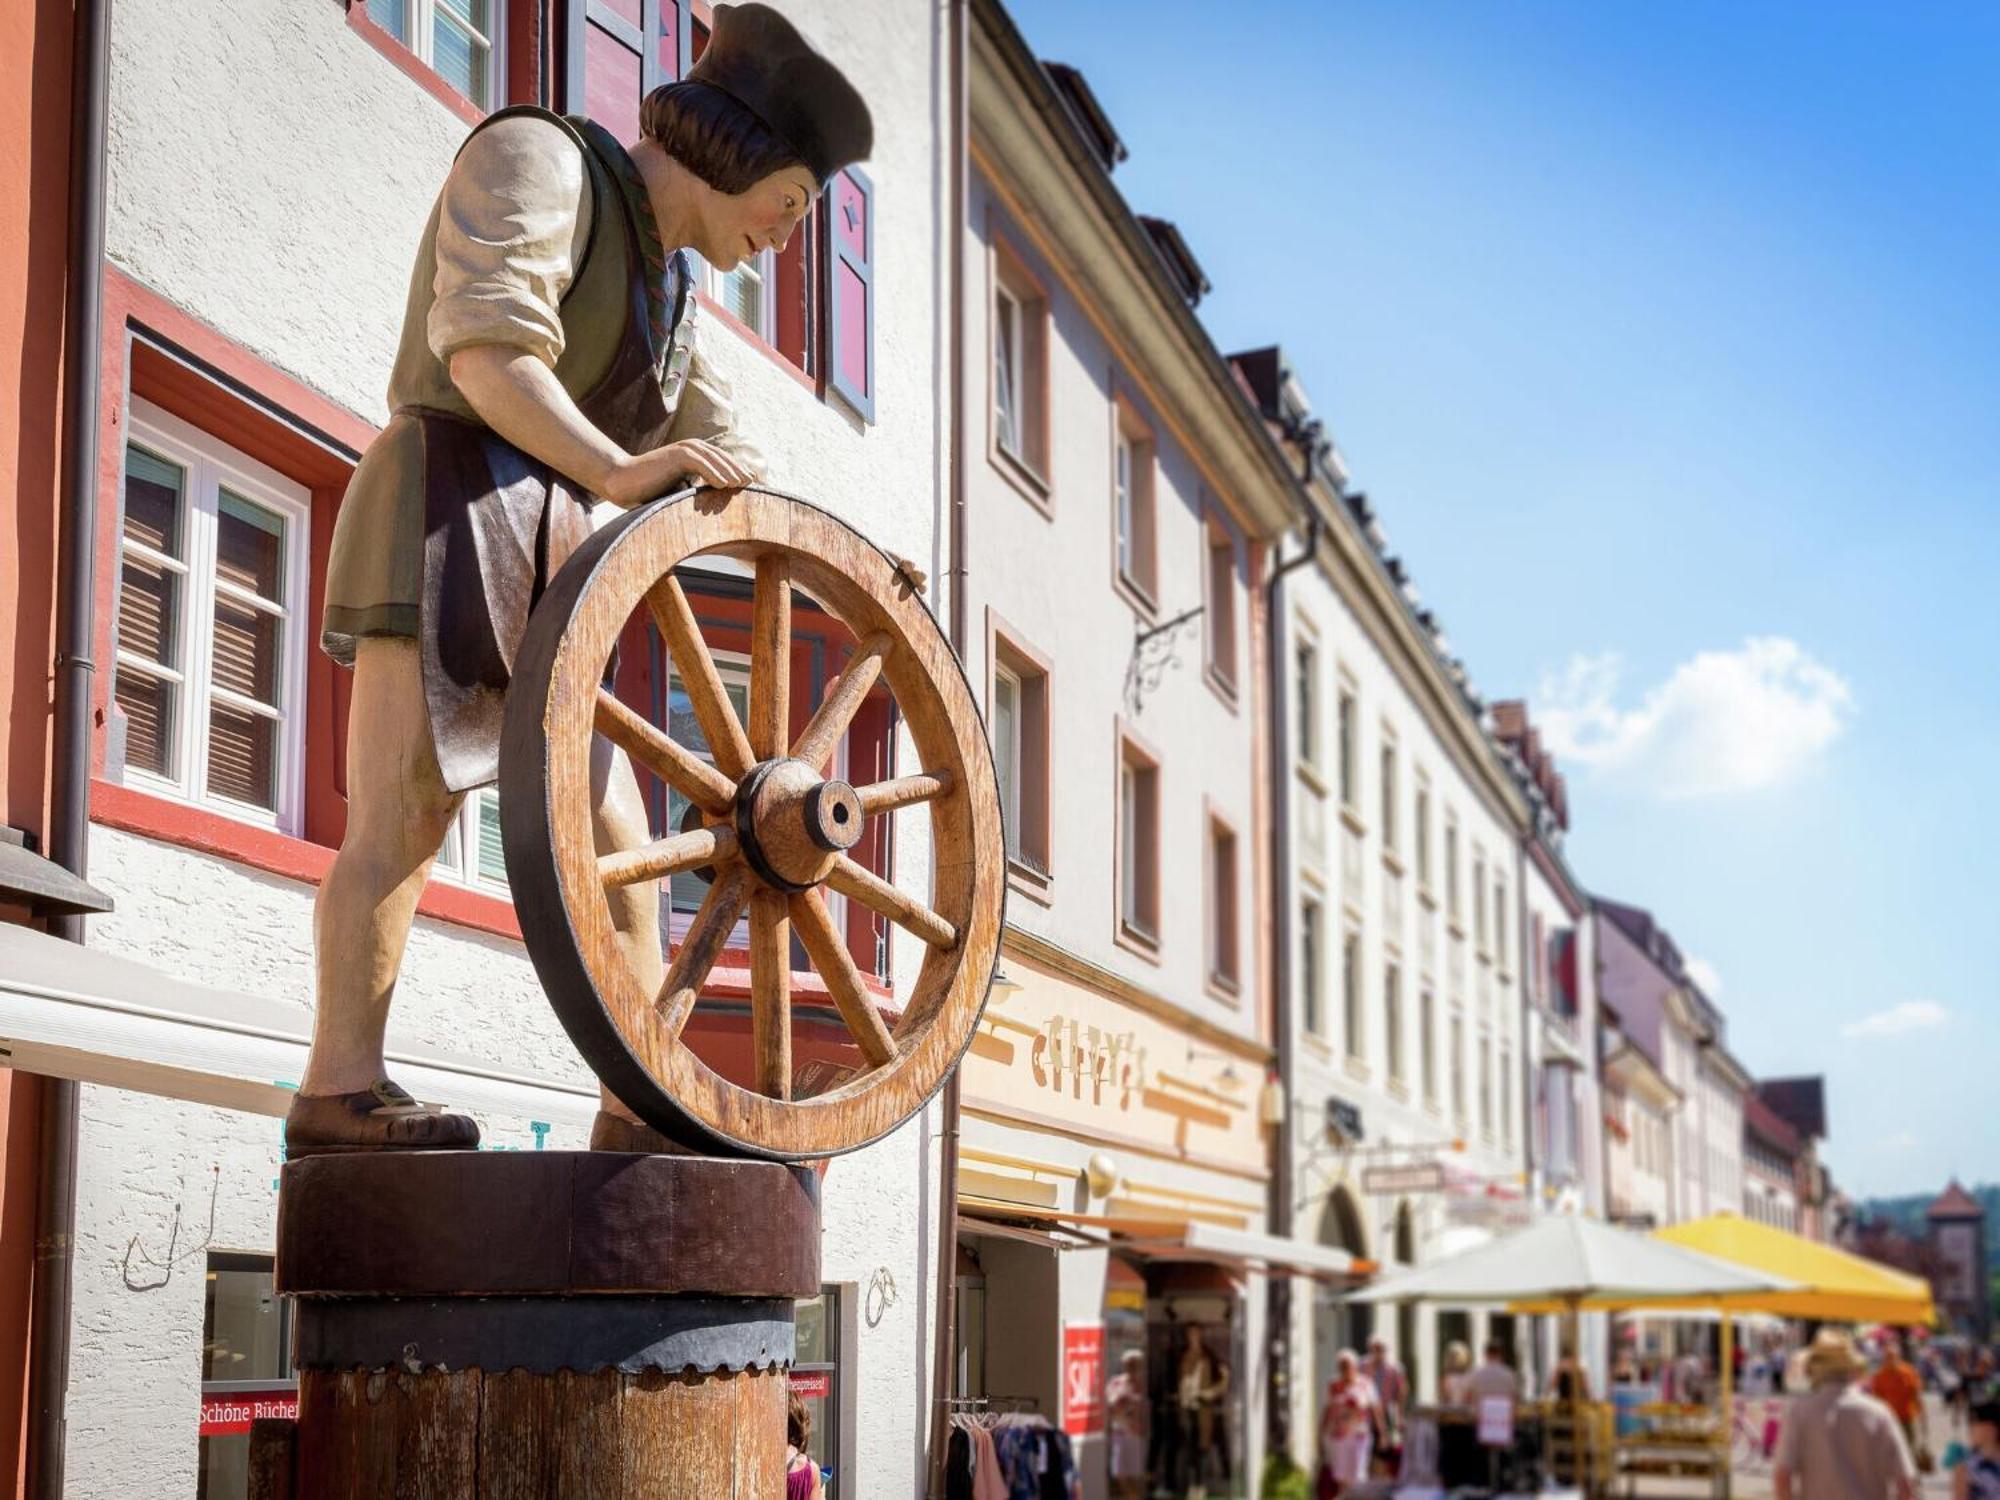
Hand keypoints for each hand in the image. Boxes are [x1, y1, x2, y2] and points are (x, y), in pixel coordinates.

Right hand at [601, 438, 756, 507]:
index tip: (752, 484)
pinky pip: (700, 463)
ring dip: (730, 472)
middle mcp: (692, 448)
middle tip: (755, 483)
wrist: (623, 482)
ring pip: (715, 460)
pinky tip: (724, 484)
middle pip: (723, 459)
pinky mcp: (676, 455)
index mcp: (694, 455)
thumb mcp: (679, 490)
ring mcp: (684, 450)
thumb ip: (697, 491)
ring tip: (743, 485)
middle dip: (739, 470)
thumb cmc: (649, 490)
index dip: (738, 471)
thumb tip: (716, 504)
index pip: (722, 462)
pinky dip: (713, 473)